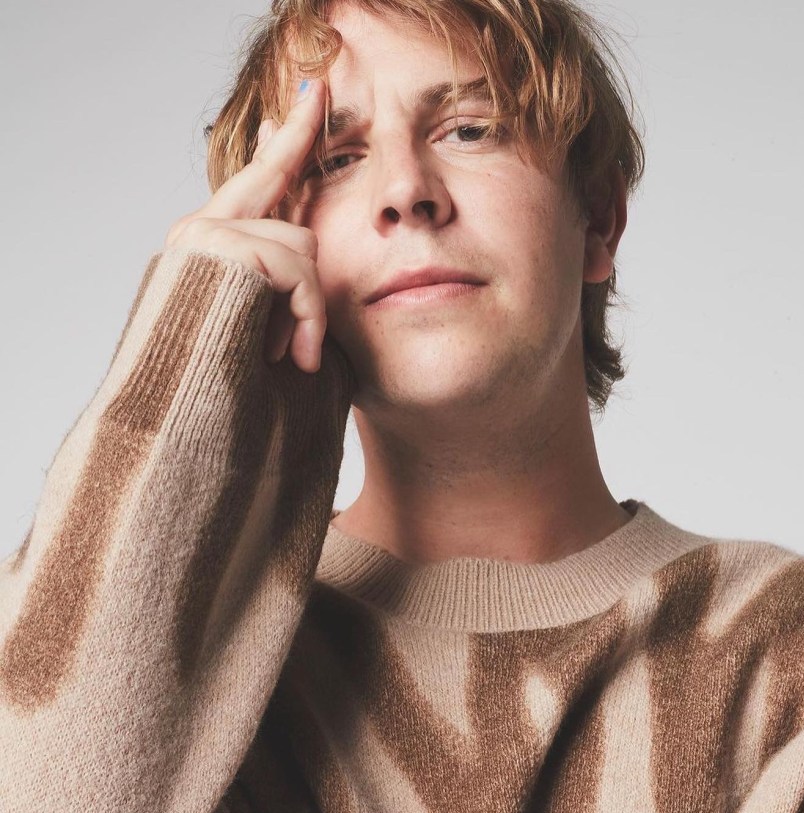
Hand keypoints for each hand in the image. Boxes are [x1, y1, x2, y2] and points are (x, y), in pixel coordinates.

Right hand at [164, 79, 327, 370]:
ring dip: (308, 309)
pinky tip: (297, 357)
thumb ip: (287, 288)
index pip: (258, 179)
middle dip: (299, 181)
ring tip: (293, 358)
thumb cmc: (231, 389)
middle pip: (278, 191)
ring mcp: (204, 234)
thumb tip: (313, 258)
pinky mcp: (216, 247)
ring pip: (300, 244)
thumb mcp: (268, 330)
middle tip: (310, 171)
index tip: (305, 98)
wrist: (186, 419)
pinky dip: (306, 316)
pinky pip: (293, 267)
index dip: (285, 141)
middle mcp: (201, 231)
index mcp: (213, 246)